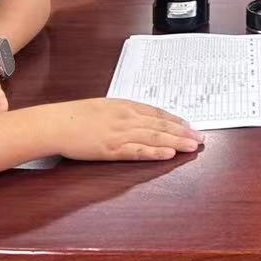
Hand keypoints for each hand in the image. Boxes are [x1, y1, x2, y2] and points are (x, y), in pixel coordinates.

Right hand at [45, 99, 204, 161]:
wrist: (58, 123)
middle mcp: (127, 118)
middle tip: (201, 138)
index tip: (190, 126)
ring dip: (177, 142)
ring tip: (193, 146)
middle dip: (184, 131)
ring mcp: (121, 134)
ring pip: (155, 137)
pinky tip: (169, 154)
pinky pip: (138, 151)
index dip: (176, 120)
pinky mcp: (112, 149)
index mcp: (126, 105)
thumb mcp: (105, 107)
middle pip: (162, 125)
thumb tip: (138, 118)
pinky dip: (155, 152)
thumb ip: (123, 112)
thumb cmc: (77, 115)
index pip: (158, 113)